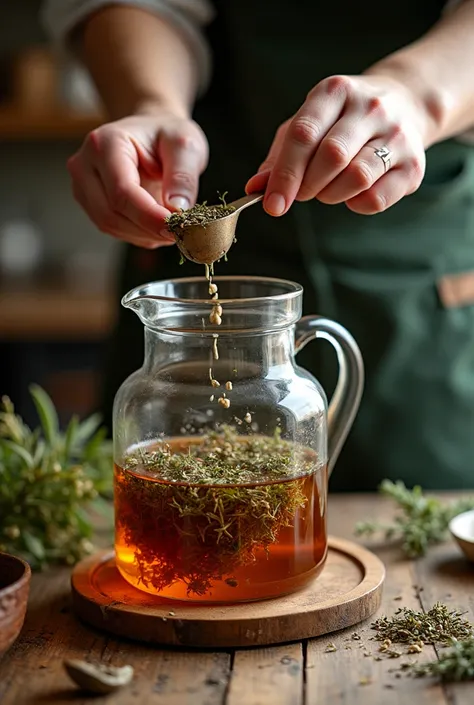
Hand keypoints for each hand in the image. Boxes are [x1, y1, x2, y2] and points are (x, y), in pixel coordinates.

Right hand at [68, 108, 207, 247]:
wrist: (152, 135)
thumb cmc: (166, 135)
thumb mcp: (186, 146)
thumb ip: (183, 176)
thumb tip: (177, 209)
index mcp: (105, 143)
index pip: (122, 192)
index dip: (149, 216)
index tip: (176, 228)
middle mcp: (85, 164)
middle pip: (111, 214)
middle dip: (147, 229)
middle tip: (179, 231)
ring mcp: (83, 186)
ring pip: (110, 225)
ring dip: (144, 234)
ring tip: (170, 225)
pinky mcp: (90, 203)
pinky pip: (113, 229)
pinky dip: (138, 233)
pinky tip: (156, 225)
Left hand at [246, 74, 428, 215]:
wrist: (406, 104)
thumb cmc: (342, 121)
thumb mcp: (308, 124)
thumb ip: (279, 155)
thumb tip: (255, 188)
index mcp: (335, 92)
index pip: (304, 134)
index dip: (284, 174)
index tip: (272, 205)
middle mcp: (370, 108)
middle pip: (331, 157)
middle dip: (308, 186)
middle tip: (302, 193)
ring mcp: (396, 135)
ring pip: (356, 178)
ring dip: (331, 195)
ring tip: (328, 189)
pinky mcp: (413, 165)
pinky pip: (377, 198)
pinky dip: (357, 205)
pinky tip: (353, 193)